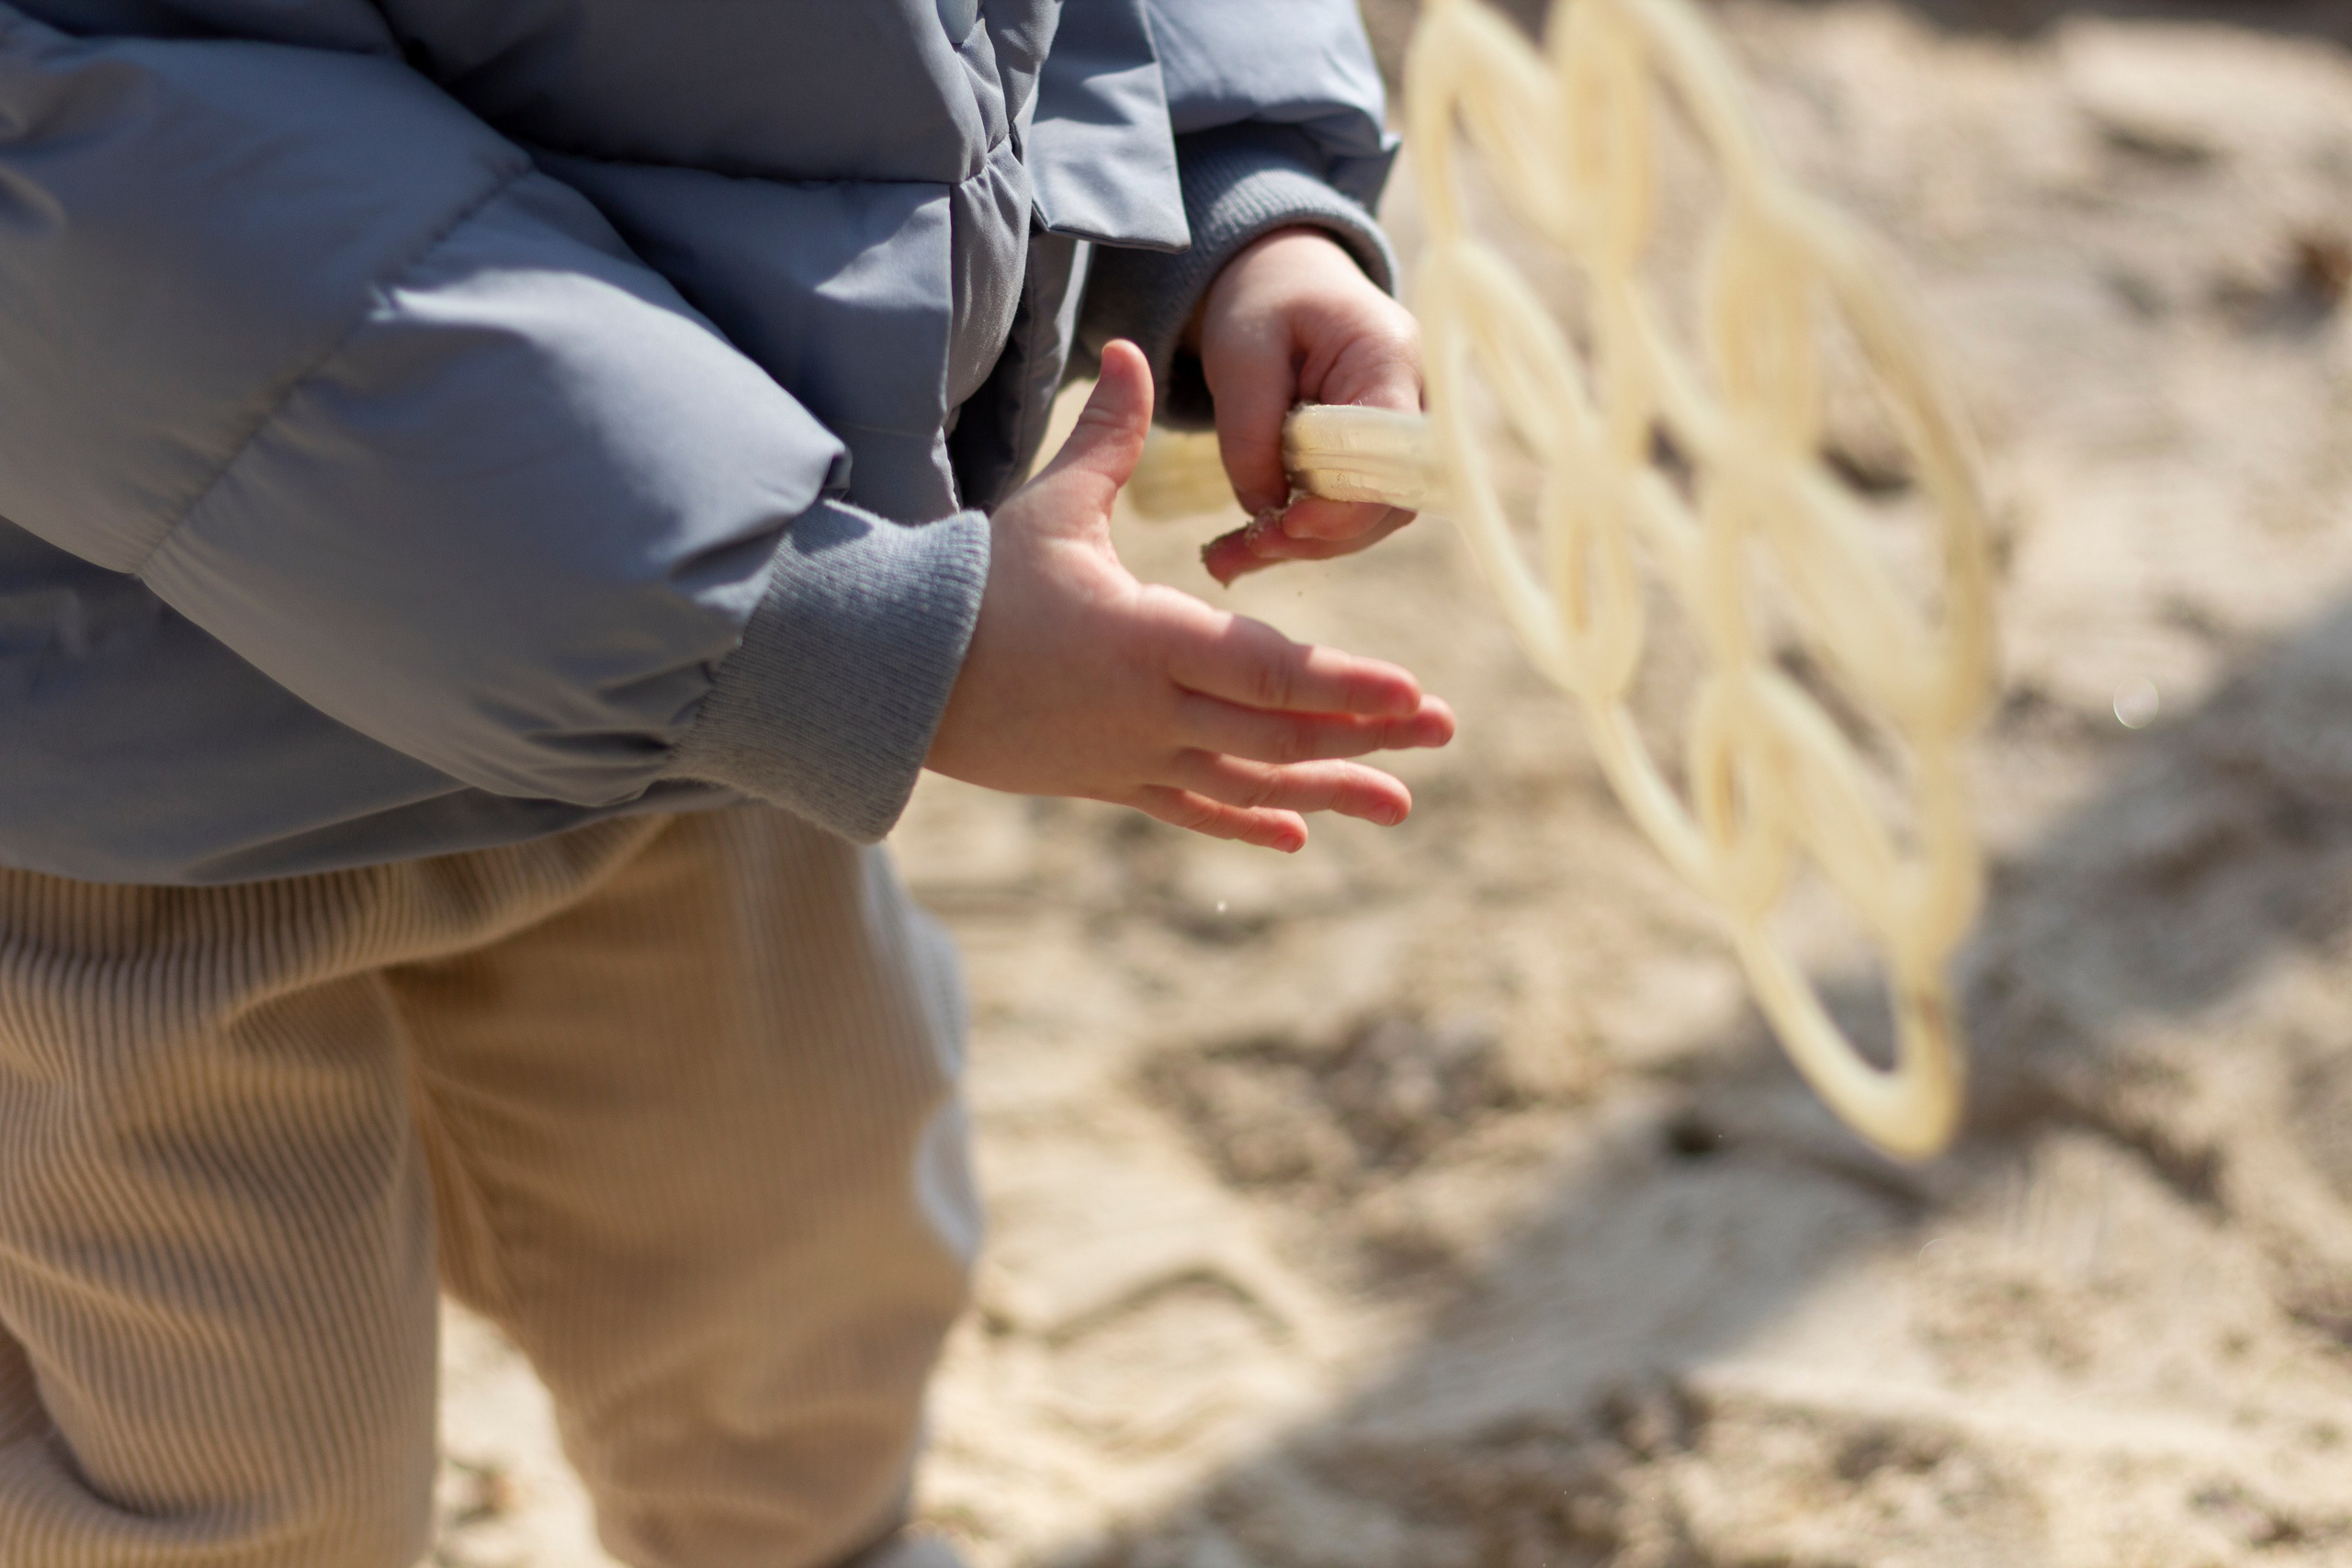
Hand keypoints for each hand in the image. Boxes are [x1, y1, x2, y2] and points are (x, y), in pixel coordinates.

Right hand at [926, 340, 1453, 850]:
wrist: (896, 678)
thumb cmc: (974, 584)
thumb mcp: (1046, 508)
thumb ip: (1105, 436)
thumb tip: (1128, 347)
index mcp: (1146, 636)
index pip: (1265, 667)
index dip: (1346, 684)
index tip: (1412, 691)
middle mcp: (1152, 709)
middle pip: (1278, 731)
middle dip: (1367, 732)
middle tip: (1443, 729)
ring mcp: (1134, 755)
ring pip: (1249, 781)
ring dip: (1328, 790)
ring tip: (1400, 804)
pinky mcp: (1112, 783)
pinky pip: (1194, 809)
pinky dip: (1248, 821)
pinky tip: (1301, 836)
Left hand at [1190, 226, 1423, 584]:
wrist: (1284, 285)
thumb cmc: (1265, 304)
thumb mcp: (1240, 351)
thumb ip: (1250, 429)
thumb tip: (1265, 510)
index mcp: (1391, 359)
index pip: (1392, 456)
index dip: (1346, 505)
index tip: (1286, 525)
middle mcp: (1416, 405)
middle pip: (1385, 499)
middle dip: (1315, 537)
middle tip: (1241, 553)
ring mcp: (1402, 440)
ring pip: (1367, 518)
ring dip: (1300, 545)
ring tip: (1227, 557)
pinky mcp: (1377, 465)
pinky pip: (1347, 513)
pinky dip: (1297, 535)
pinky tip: (1243, 550)